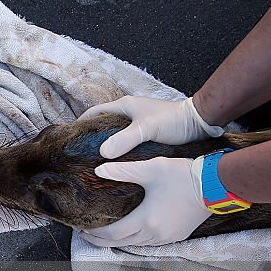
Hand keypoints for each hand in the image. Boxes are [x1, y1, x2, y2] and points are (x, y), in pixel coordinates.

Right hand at [78, 96, 223, 158]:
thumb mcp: (146, 129)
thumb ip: (125, 139)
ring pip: (115, 136)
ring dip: (107, 147)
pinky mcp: (146, 136)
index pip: (94, 113)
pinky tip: (116, 165)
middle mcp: (128, 114)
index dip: (81, 124)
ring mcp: (137, 125)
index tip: (70, 138)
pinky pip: (126, 144)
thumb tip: (103, 153)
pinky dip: (120, 152)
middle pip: (103, 125)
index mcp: (124, 105)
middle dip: (92, 138)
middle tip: (81, 156)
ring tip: (96, 163)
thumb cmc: (173, 120)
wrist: (199, 123)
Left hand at [80, 157, 211, 246]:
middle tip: (87, 236)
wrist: (216, 184)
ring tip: (106, 235)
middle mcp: (155, 234)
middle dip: (102, 241)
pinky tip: (132, 234)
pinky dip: (137, 240)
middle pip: (122, 243)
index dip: (96, 234)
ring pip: (137, 245)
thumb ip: (123, 171)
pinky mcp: (178, 236)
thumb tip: (99, 169)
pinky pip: (151, 243)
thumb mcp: (150, 169)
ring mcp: (168, 237)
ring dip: (120, 242)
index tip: (82, 230)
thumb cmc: (182, 176)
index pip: (113, 233)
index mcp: (145, 220)